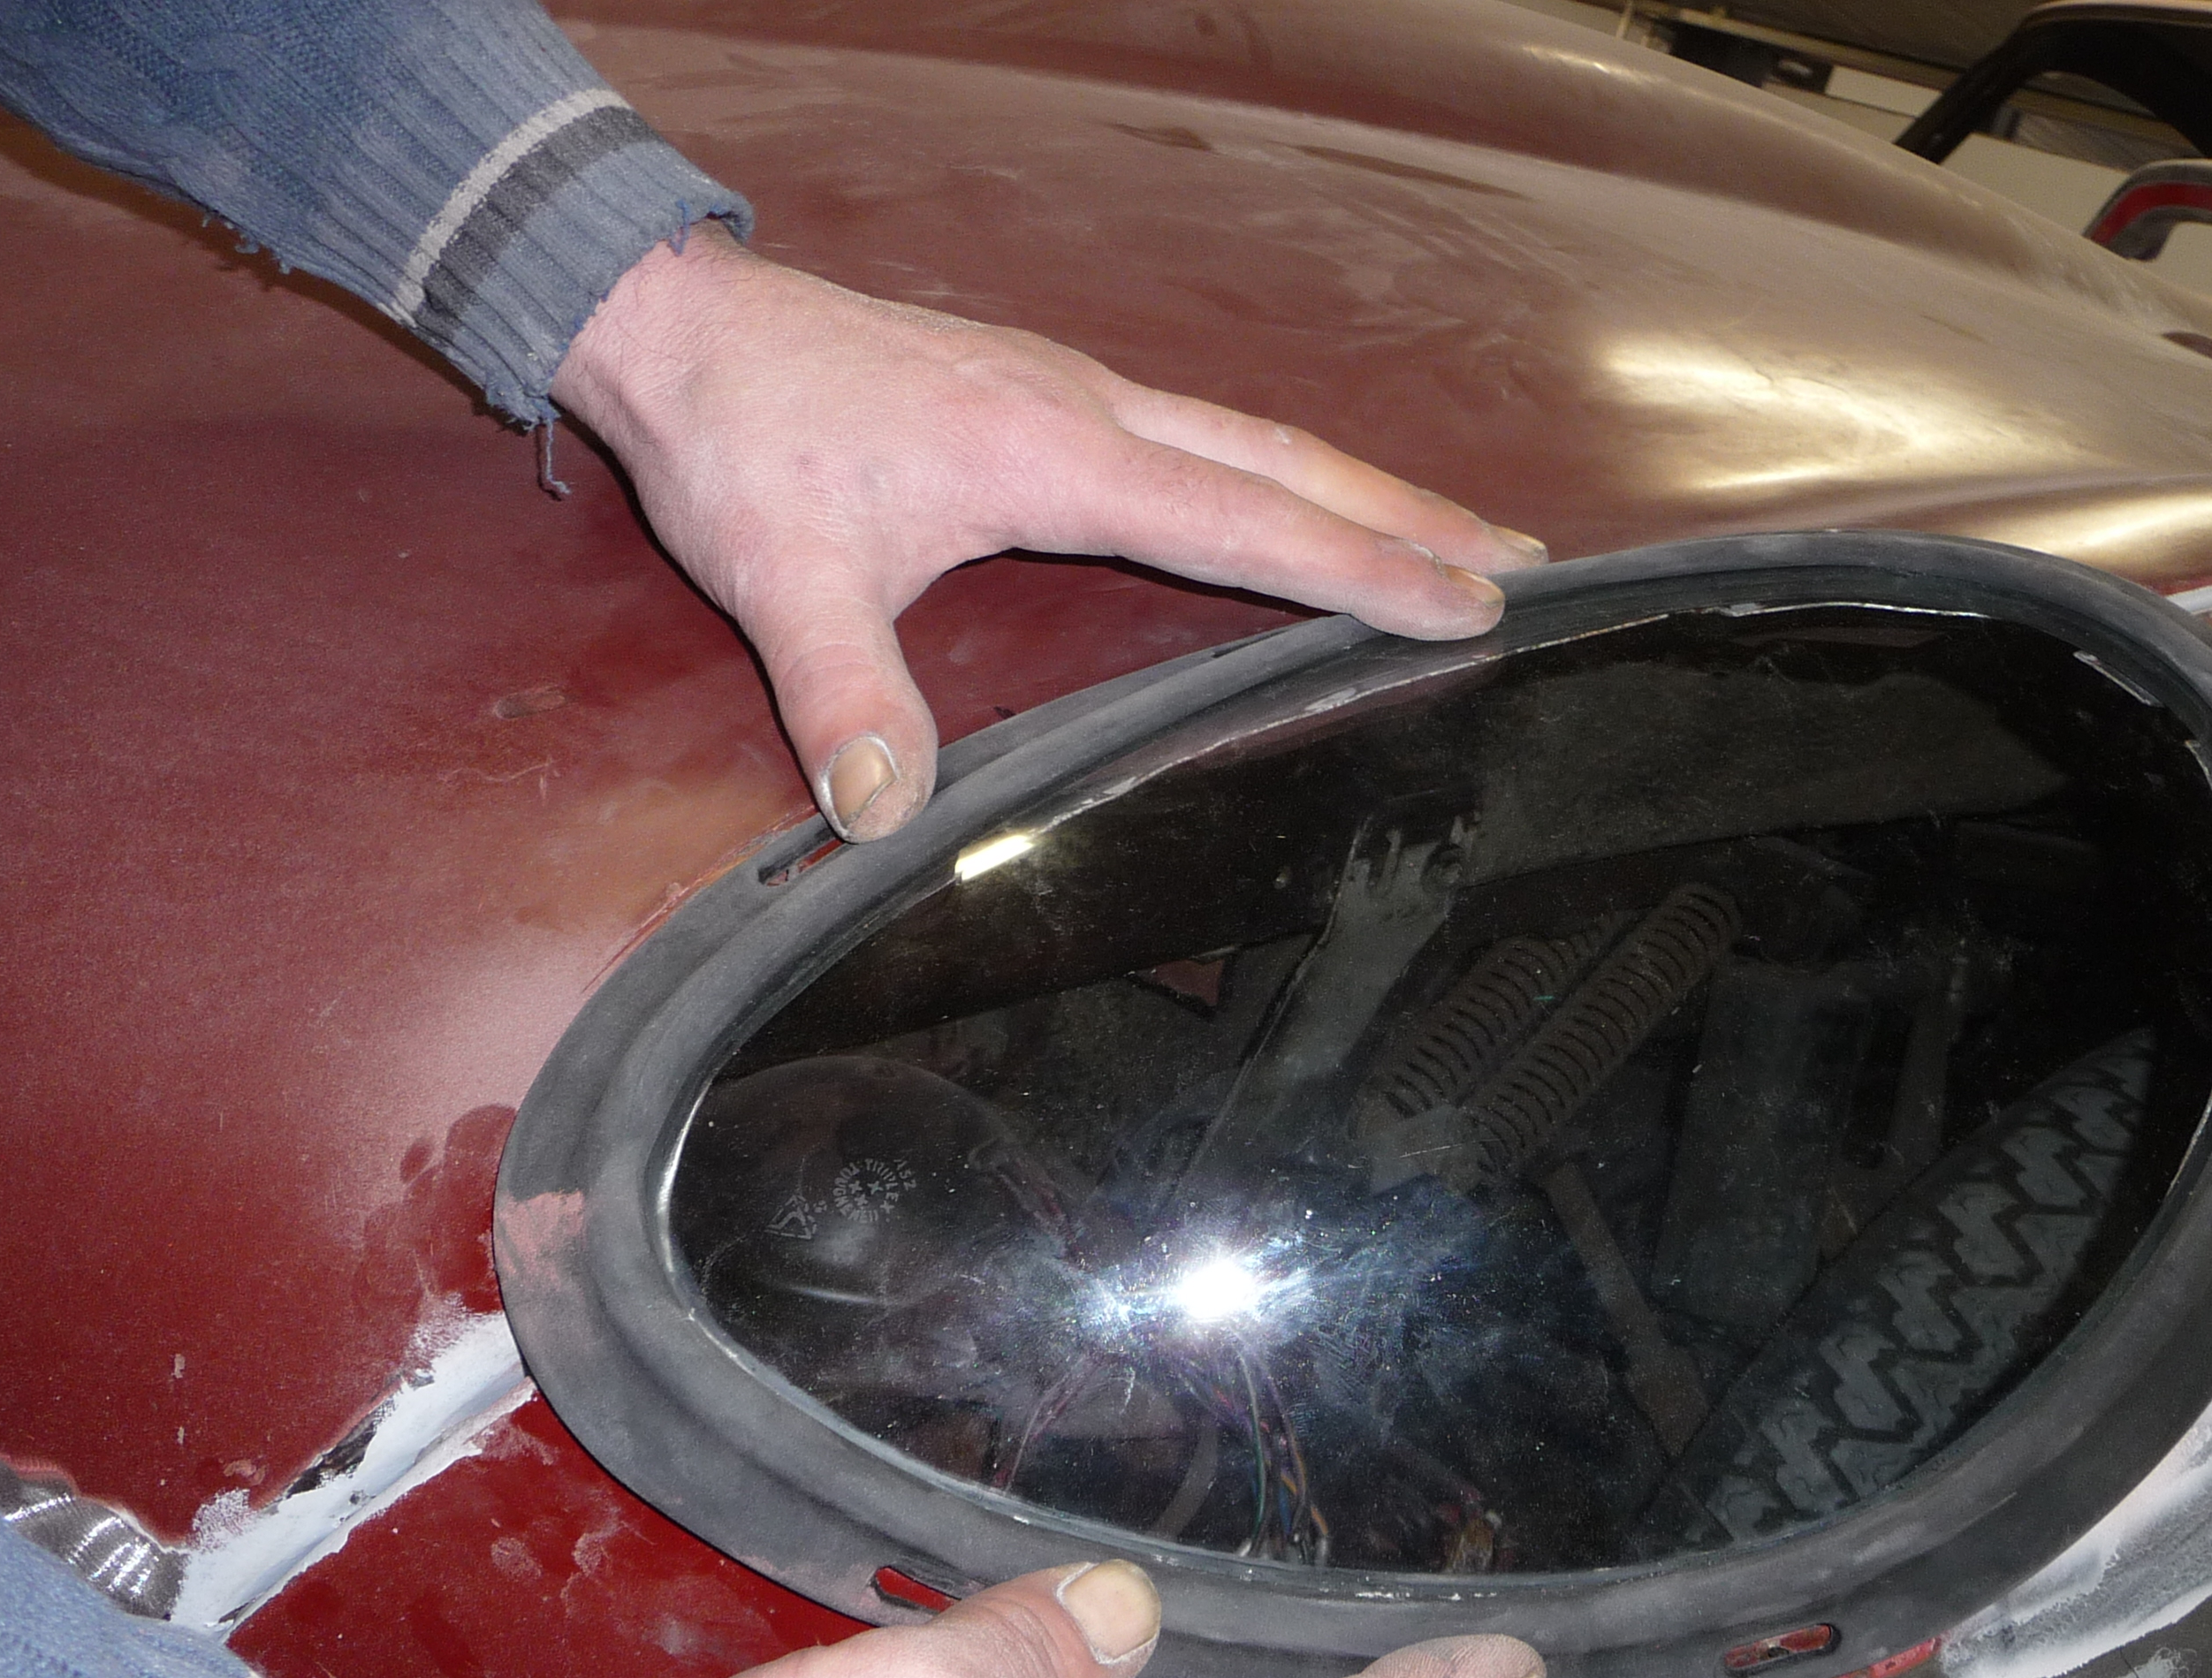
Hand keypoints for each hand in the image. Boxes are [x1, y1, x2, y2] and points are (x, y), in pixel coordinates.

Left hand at [550, 231, 1545, 841]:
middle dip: (1416, 514)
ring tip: (1461, 532)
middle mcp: (1089, 408)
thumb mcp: (778, 579)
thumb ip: (843, 697)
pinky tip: (1303, 506)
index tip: (1471, 603)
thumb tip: (886, 814)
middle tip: (1531, 560)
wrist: (680, 328)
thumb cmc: (740, 441)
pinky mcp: (1051, 399)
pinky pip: (1209, 437)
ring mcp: (1076, 394)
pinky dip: (1288, 474)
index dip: (1363, 567)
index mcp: (1054, 450)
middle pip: (1290, 464)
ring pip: (1258, 442)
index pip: (1244, 520)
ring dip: (1364, 487)